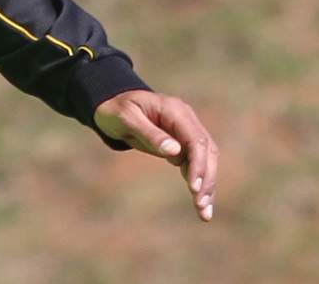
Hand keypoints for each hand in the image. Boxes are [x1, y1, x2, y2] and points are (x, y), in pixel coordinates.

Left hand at [94, 89, 219, 223]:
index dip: (198, 164)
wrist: (111, 105)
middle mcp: (186, 120)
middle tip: (201, 206)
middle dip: (207, 179)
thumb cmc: (116, 110)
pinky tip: (200, 204)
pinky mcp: (182, 144)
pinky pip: (195, 164)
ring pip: (205, 161)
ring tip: (204, 213)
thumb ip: (150, 133)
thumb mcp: (127, 119)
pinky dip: (199, 183)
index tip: (194, 188)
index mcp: (175, 111)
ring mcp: (186, 132)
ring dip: (207, 186)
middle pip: (206, 152)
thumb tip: (175, 151)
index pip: (196, 140)